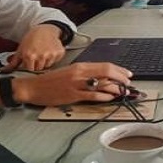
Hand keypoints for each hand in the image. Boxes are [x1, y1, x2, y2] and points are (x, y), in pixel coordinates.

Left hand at [0, 24, 65, 72]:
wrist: (45, 29)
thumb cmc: (32, 39)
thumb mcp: (21, 49)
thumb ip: (13, 62)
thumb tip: (4, 70)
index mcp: (30, 56)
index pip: (29, 71)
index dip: (29, 67)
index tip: (30, 62)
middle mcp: (41, 56)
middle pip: (39, 69)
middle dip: (37, 65)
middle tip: (36, 56)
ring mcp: (51, 55)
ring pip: (48, 66)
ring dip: (46, 62)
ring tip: (43, 53)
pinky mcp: (59, 53)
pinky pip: (56, 61)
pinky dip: (54, 58)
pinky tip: (50, 51)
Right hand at [13, 62, 132, 105]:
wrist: (33, 87)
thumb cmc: (51, 81)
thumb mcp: (70, 72)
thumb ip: (85, 73)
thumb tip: (102, 77)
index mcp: (80, 66)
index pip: (105, 65)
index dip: (119, 69)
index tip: (128, 74)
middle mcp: (80, 73)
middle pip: (107, 72)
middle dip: (121, 78)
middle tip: (128, 83)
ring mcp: (77, 84)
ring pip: (102, 84)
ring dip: (116, 88)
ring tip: (123, 92)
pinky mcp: (72, 96)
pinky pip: (92, 96)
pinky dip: (104, 96)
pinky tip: (110, 98)